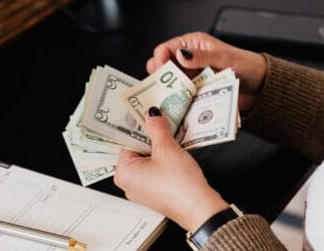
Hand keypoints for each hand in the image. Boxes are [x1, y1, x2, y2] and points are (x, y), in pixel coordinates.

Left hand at [114, 107, 228, 231]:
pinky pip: (155, 171)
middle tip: (161, 124)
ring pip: (148, 161)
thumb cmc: (180, 185)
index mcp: (123, 173)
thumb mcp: (167, 149)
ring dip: (159, 149)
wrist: (200, 209)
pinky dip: (164, 161)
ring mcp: (142, 190)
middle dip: (150, 138)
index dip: (139, 127)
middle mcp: (129, 184)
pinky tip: (175, 154)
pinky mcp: (156, 194)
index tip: (147, 115)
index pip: (126, 141)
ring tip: (171, 139)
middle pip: (136, 151)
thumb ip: (156, 128)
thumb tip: (151, 115)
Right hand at [146, 32, 266, 111]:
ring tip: (169, 100)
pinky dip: (177, 102)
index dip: (159, 59)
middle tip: (161, 88)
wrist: (260, 87)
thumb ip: (202, 56)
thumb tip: (181, 54)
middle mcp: (189, 60)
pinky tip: (178, 107)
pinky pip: (180, 98)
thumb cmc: (246, 65)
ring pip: (170, 84)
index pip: (165, 49)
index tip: (159, 72)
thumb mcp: (224, 57)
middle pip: (164, 68)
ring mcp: (191, 78)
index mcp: (193, 45)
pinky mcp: (195, 93)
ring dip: (168, 92)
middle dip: (160, 78)